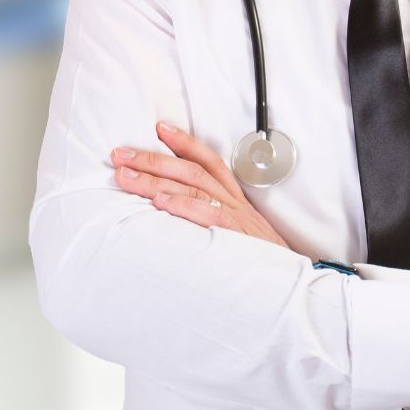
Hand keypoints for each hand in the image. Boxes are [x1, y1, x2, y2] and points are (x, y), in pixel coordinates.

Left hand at [110, 120, 293, 251]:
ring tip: (126, 176)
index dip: (184, 142)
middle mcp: (233, 202)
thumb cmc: (258, 260)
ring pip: (193, 187)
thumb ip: (209, 220)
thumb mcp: (236, 233)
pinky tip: (160, 202)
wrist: (287, 281)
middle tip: (121, 154)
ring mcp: (234, 217)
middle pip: (191, 169)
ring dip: (155, 179)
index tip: (159, 128)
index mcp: (233, 199)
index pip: (208, 160)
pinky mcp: (234, 235)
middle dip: (153, 158)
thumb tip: (172, 213)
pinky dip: (183, 205)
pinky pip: (207, 214)